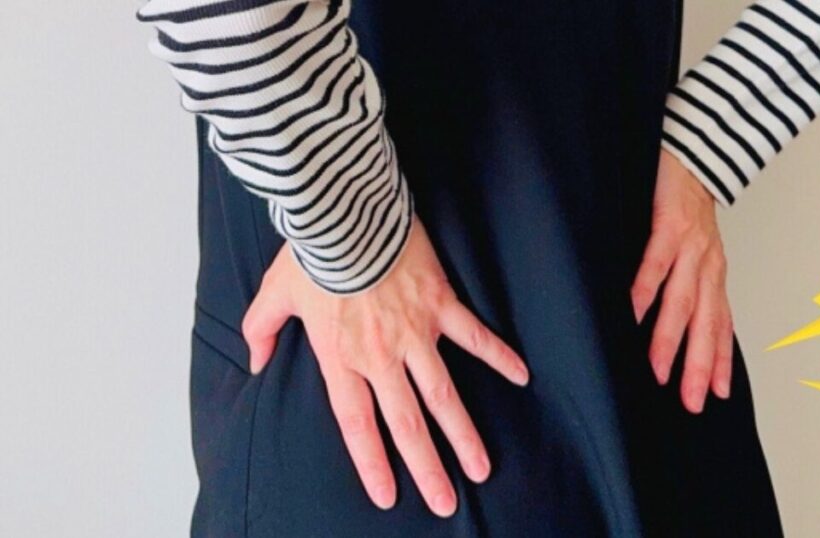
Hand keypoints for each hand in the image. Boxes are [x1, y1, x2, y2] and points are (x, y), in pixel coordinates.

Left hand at [241, 214, 529, 516]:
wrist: (344, 211)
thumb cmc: (309, 252)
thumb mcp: (274, 293)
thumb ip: (260, 331)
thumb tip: (256, 362)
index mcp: (340, 357)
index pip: (357, 424)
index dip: (372, 462)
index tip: (388, 495)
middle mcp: (380, 355)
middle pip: (406, 422)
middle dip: (427, 467)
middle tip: (445, 502)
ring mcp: (415, 332)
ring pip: (443, 393)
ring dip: (464, 434)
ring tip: (482, 468)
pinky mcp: (440, 304)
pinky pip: (474, 335)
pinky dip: (499, 355)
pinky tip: (521, 376)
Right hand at [631, 148, 732, 412]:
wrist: (696, 148)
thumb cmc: (687, 200)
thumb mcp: (695, 245)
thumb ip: (684, 280)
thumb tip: (668, 316)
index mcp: (712, 272)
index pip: (720, 325)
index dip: (718, 360)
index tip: (716, 395)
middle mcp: (707, 264)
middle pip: (704, 324)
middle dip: (697, 366)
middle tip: (690, 401)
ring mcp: (691, 246)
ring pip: (682, 301)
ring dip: (671, 339)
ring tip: (659, 370)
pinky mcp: (670, 224)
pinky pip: (656, 263)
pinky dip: (646, 290)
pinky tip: (633, 312)